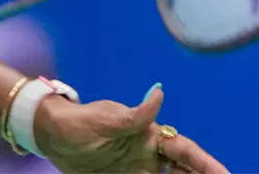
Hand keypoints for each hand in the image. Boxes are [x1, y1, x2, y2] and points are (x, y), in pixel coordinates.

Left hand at [35, 85, 228, 172]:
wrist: (50, 136)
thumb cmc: (77, 121)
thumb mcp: (104, 119)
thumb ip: (133, 115)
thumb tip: (159, 93)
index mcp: (149, 137)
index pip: (185, 152)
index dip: (208, 165)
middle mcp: (149, 156)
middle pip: (185, 172)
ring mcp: (139, 171)